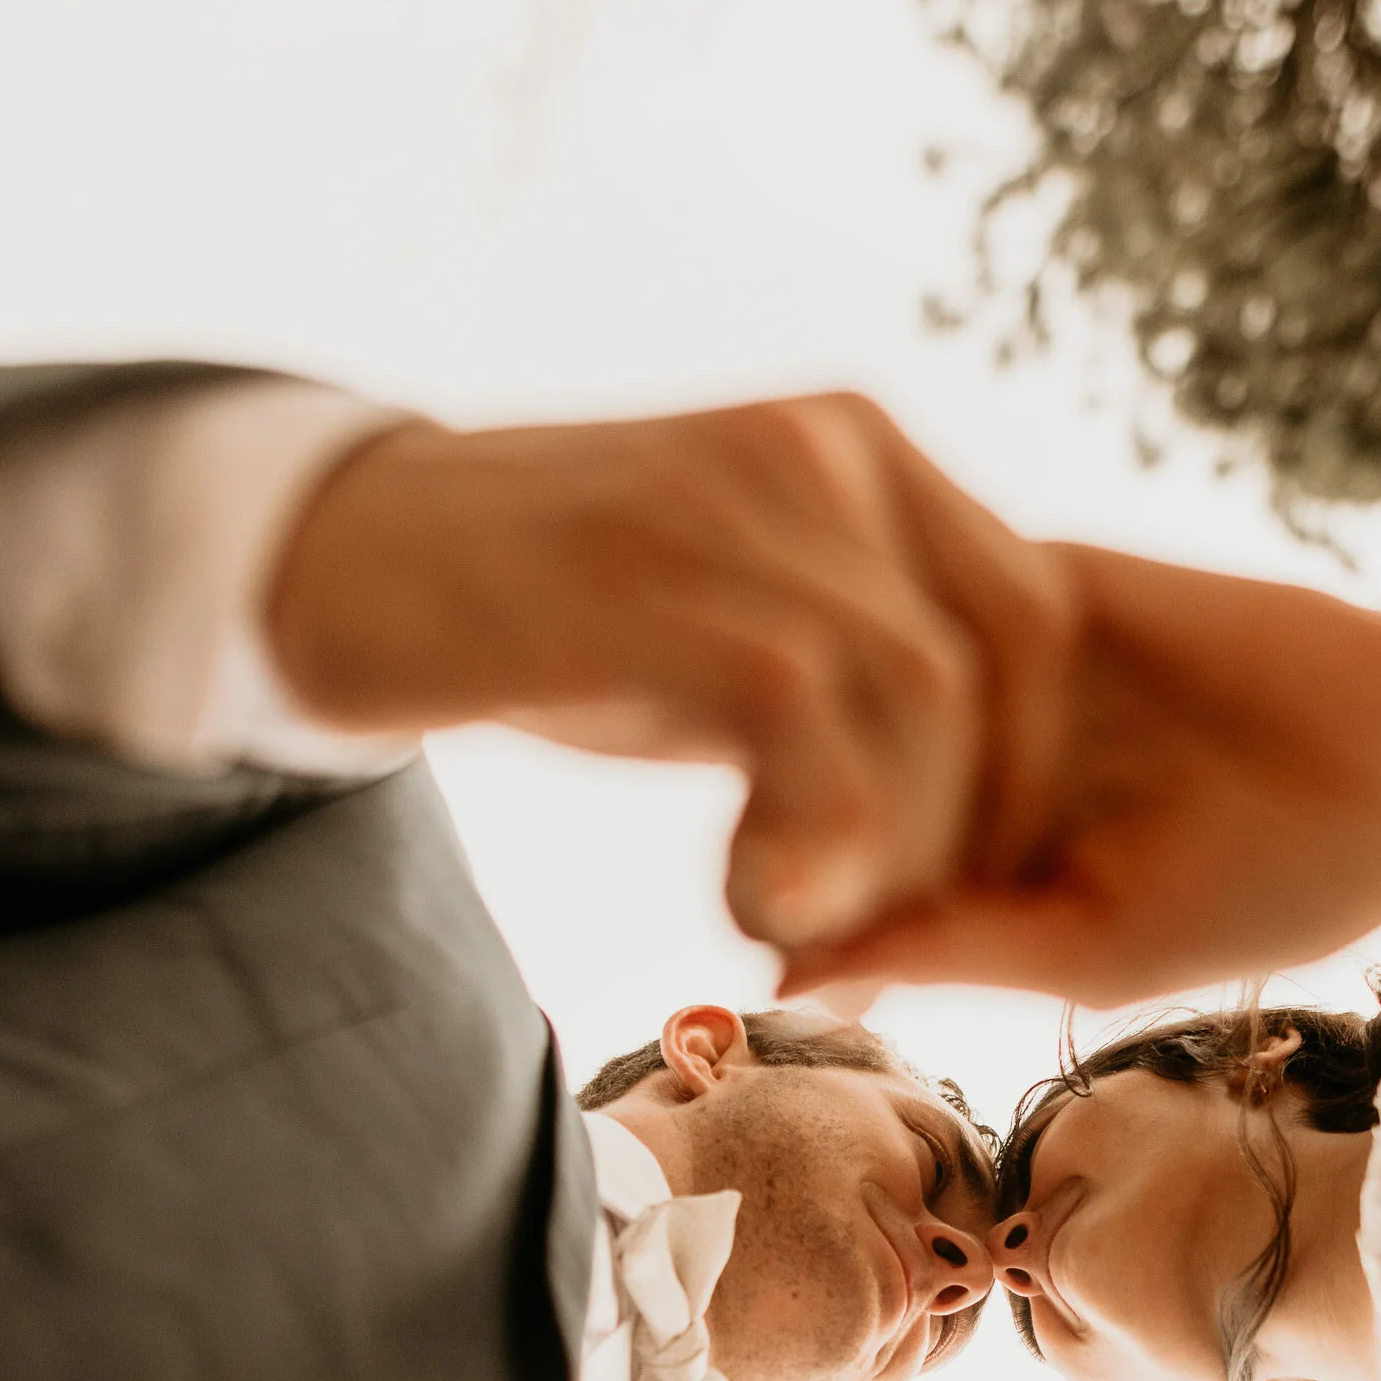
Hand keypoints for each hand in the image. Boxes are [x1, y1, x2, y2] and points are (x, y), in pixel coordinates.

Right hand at [264, 397, 1076, 957]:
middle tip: (885, 934)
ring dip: (886, 850)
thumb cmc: (552, 619)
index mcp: (863, 450)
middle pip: (1000, 663)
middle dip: (970, 828)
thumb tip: (966, 835)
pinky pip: (804, 715)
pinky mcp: (655, 570)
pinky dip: (806, 837)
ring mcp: (739, 496)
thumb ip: (856, 689)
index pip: (1034, 620)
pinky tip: (744, 901)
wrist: (346, 562)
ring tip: (794, 928)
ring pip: (920, 696)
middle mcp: (825, 446)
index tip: (958, 888)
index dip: (1025, 773)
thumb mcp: (733, 630)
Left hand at [781, 548, 1380, 1005]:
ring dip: (848, 715)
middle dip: (794, 799)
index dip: (778, 885)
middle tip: (782, 828)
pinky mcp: (1043, 575)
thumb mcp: (1095, 945)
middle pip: (816, 762)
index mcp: (953, 865)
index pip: (817, 865)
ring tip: (850, 752)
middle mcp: (954, 760)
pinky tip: (929, 666)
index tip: (757, 914)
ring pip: (864, 673)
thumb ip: (946, 947)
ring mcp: (992, 662)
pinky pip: (941, 581)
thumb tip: (782, 978)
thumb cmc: (1264, 887)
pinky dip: (920, 621)